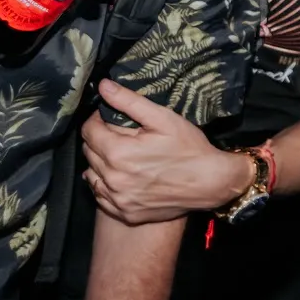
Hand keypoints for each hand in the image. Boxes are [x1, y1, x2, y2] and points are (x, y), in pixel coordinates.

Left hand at [80, 79, 252, 223]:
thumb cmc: (189, 148)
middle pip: (89, 153)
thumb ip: (129, 101)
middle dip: (100, 139)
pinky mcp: (125, 213)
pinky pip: (101, 197)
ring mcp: (118, 199)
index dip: (97, 119)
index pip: (89, 131)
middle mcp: (113, 179)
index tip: (110, 116)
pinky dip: (105, 185)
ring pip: (92, 175)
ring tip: (121, 155)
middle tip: (121, 134)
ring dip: (100, 162)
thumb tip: (103, 85)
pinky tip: (122, 177)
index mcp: (118, 153)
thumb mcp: (162, 118)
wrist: (210, 183)